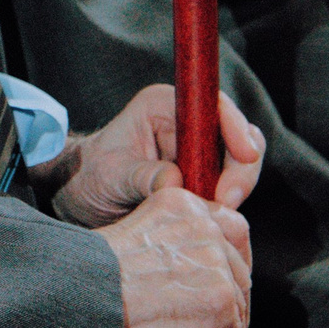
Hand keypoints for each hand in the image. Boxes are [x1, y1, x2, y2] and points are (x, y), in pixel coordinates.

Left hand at [41, 82, 264, 223]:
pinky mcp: (204, 178)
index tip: (245, 157)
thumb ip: (142, 177)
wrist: (83, 200)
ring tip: (211, 216)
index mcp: (165, 105)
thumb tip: (176, 183)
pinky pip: (229, 190)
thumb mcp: (111, 176)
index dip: (236, 129)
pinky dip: (225, 207)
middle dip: (239, 171)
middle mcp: (188, 123)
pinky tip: (210, 222)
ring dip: (232, 193)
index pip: (214, 106)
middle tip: (225, 204)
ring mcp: (200, 152)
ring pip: (240, 166)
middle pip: (240, 137)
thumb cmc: (90, 178)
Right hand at [96, 187, 253, 327]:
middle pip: (239, 270)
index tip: (231, 289)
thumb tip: (204, 279)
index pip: (231, 229)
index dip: (235, 264)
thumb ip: (175, 243)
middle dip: (236, 304)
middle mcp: (204, 225)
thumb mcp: (138, 237)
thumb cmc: (93, 275)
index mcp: (183, 203)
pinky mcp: (219, 300)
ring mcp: (215, 264)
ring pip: (238, 305)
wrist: (80, 295)